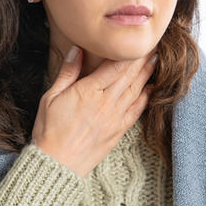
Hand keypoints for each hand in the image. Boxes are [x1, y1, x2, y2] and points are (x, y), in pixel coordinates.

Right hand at [30, 46, 156, 176]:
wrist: (57, 164)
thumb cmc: (49, 130)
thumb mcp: (51, 97)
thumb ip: (67, 72)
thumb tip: (78, 49)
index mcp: (88, 92)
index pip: (115, 66)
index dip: (129, 53)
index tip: (136, 41)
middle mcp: (106, 103)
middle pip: (129, 76)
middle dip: (142, 59)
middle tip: (153, 45)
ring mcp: (115, 118)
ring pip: (136, 91)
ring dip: (147, 74)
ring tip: (156, 60)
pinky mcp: (118, 130)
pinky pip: (137, 110)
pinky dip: (146, 97)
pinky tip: (152, 88)